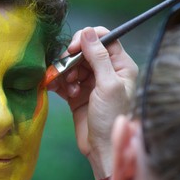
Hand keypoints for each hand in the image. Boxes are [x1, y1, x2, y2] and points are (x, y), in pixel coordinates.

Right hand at [49, 27, 137, 178]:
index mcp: (121, 66)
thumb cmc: (112, 118)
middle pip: (84, 51)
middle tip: (66, 72)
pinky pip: (64, 81)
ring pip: (72, 66)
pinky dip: (58, 83)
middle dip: (72, 59)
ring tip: (68, 87)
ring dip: (65, 73)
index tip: (72, 49)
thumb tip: (87, 31)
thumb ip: (98, 57)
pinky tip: (58, 90)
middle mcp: (106, 72)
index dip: (86, 39)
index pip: (104, 39)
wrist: (101, 148)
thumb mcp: (108, 85)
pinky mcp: (77, 95)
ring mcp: (90, 83)